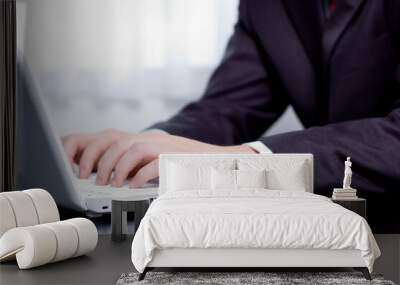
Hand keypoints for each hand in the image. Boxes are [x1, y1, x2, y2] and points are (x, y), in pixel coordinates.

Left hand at [62, 129, 254, 187]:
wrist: (214, 160)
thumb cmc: (182, 165)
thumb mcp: (155, 161)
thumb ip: (135, 164)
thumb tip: (110, 177)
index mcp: (142, 139)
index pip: (108, 136)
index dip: (89, 148)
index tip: (77, 166)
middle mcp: (149, 138)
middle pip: (114, 140)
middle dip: (97, 159)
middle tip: (91, 178)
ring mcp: (162, 145)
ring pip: (130, 149)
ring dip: (116, 167)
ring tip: (111, 183)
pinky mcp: (173, 157)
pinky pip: (152, 164)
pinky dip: (140, 176)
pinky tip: (136, 185)